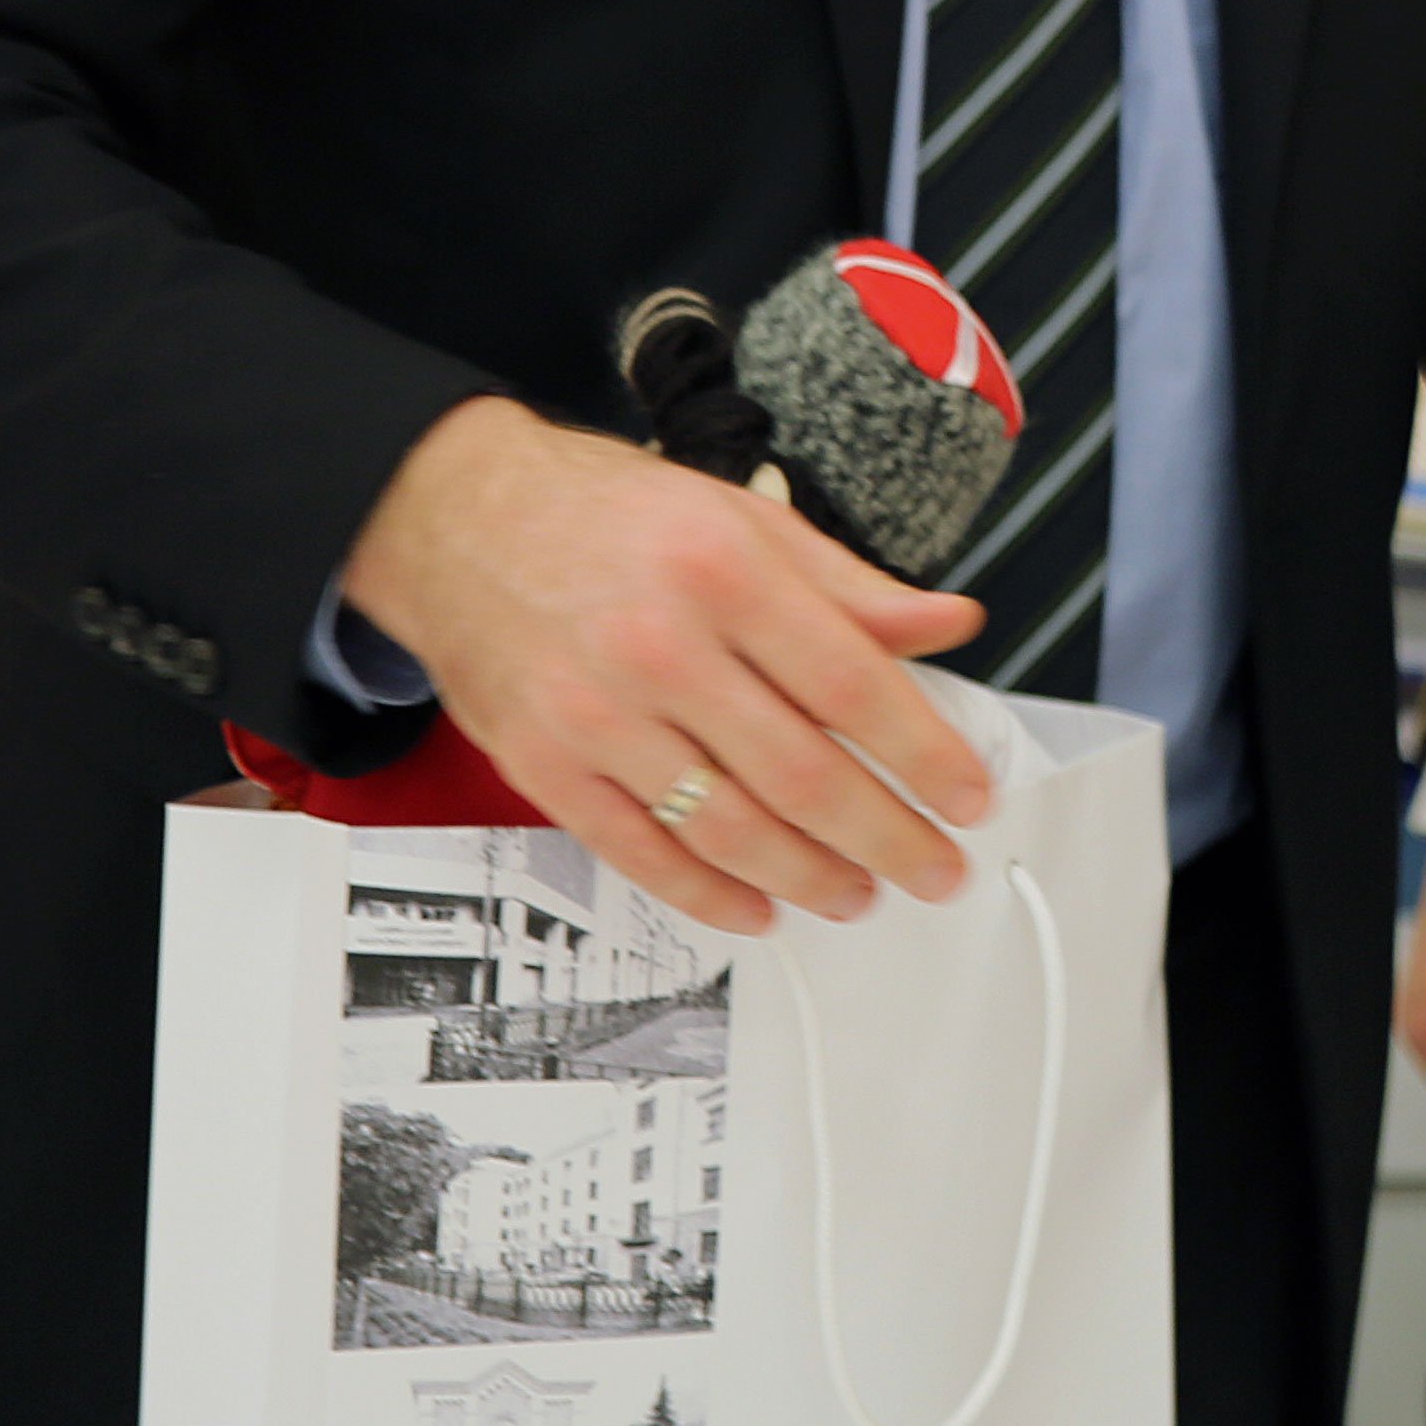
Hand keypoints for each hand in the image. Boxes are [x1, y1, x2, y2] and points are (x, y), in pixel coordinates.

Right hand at [342, 395, 991, 930]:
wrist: (456, 518)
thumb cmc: (609, 515)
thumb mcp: (745, 519)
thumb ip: (852, 586)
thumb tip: (949, 624)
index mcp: (726, 573)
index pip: (851, 683)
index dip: (922, 751)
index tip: (969, 795)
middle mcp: (661, 646)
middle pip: (800, 771)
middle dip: (885, 835)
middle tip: (937, 869)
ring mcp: (596, 714)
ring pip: (726, 825)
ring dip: (808, 876)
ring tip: (861, 895)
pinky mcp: (544, 764)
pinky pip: (639, 851)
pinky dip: (707, 894)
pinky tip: (759, 910)